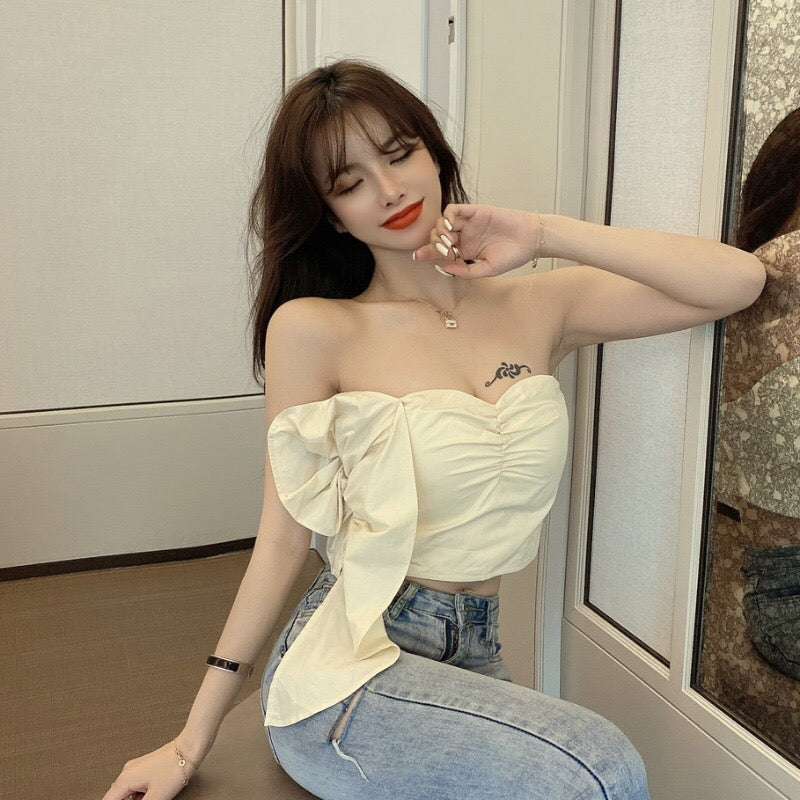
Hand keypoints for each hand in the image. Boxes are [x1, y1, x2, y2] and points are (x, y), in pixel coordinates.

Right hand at [102, 740, 197, 799]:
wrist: (189, 749)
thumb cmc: (174, 767)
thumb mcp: (155, 797)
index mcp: (125, 778)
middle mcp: (128, 771)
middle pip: (118, 796)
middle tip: (147, 799)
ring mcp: (137, 767)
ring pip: (128, 792)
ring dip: (135, 799)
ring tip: (153, 797)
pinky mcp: (146, 767)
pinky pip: (137, 785)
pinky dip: (142, 793)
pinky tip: (155, 794)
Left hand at [413, 204, 543, 277]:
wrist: (531, 240)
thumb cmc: (512, 256)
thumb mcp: (487, 269)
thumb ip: (465, 270)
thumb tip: (443, 268)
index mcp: (465, 251)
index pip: (441, 251)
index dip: (427, 253)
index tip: (418, 257)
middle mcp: (464, 236)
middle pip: (437, 236)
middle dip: (434, 243)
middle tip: (443, 250)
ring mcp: (468, 223)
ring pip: (443, 222)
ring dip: (440, 231)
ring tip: (449, 241)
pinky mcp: (475, 211)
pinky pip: (454, 209)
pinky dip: (448, 216)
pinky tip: (451, 226)